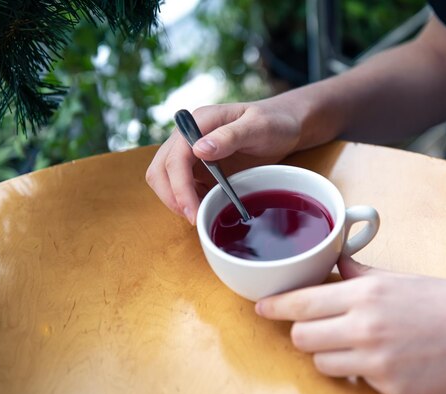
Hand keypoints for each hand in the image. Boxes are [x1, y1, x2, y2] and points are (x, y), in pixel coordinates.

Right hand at [146, 99, 303, 223]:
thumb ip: (230, 136)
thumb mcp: (258, 126)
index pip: (175, 157)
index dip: (179, 187)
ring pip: (165, 180)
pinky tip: (206, 208)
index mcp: (200, 122)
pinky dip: (189, 200)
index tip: (192, 211)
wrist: (285, 125)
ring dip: (177, 200)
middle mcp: (189, 136)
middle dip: (171, 197)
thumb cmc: (274, 121)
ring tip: (200, 216)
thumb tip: (199, 149)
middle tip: (194, 219)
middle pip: (160, 170)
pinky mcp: (199, 166)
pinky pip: (183, 186)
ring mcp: (192, 152)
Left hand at [256, 255, 445, 393]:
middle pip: (302, 338)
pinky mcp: (390, 391)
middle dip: (303, 333)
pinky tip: (388, 360)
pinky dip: (363, 373)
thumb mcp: (397, 279)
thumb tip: (333, 267)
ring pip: (322, 364)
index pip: (301, 303)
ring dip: (330, 355)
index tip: (262, 308)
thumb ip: (358, 275)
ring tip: (356, 345)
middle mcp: (364, 328)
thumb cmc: (445, 301)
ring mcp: (376, 363)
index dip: (275, 306)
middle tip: (318, 328)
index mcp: (364, 294)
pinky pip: (357, 383)